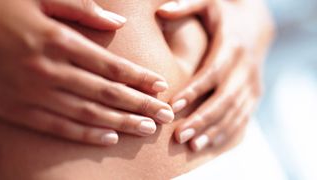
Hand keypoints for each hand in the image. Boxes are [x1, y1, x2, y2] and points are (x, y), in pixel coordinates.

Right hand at [0, 0, 173, 145]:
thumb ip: (81, 8)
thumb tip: (118, 24)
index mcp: (58, 40)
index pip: (111, 65)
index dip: (139, 78)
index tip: (161, 87)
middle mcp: (50, 70)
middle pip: (107, 93)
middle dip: (140, 105)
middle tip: (166, 116)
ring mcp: (34, 93)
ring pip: (88, 113)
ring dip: (121, 123)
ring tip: (147, 129)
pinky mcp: (19, 110)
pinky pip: (58, 127)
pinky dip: (86, 135)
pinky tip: (109, 138)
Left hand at [158, 0, 274, 150]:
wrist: (256, 26)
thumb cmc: (225, 16)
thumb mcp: (209, 3)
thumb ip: (187, 4)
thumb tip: (161, 10)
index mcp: (232, 46)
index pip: (212, 72)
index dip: (194, 90)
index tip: (174, 105)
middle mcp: (246, 67)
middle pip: (224, 98)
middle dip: (202, 118)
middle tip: (180, 135)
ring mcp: (253, 83)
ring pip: (234, 112)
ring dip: (214, 130)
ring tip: (193, 146)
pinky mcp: (255, 94)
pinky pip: (243, 117)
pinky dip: (227, 132)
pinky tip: (210, 144)